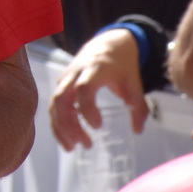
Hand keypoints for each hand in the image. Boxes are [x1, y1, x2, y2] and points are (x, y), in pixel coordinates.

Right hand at [49, 29, 147, 149]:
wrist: (109, 44)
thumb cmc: (123, 66)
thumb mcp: (135, 84)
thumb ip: (138, 107)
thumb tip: (138, 131)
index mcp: (95, 69)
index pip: (84, 88)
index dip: (87, 108)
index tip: (98, 126)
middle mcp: (75, 73)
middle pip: (62, 98)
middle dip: (69, 124)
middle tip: (84, 143)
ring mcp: (65, 78)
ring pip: (54, 104)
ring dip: (60, 127)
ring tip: (73, 147)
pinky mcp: (61, 84)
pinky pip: (54, 105)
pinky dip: (57, 124)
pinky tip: (68, 140)